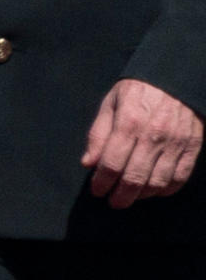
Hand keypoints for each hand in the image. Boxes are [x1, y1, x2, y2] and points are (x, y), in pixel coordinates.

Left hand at [83, 78, 202, 207]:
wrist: (177, 77)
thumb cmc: (138, 91)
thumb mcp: (111, 104)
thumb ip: (98, 134)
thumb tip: (87, 163)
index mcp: (129, 123)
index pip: (112, 163)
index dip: (102, 182)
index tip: (97, 190)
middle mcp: (153, 135)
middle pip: (134, 177)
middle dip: (121, 196)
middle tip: (114, 202)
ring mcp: (176, 142)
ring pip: (158, 181)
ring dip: (143, 195)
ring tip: (132, 196)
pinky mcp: (193, 145)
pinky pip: (181, 176)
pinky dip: (167, 189)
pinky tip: (155, 190)